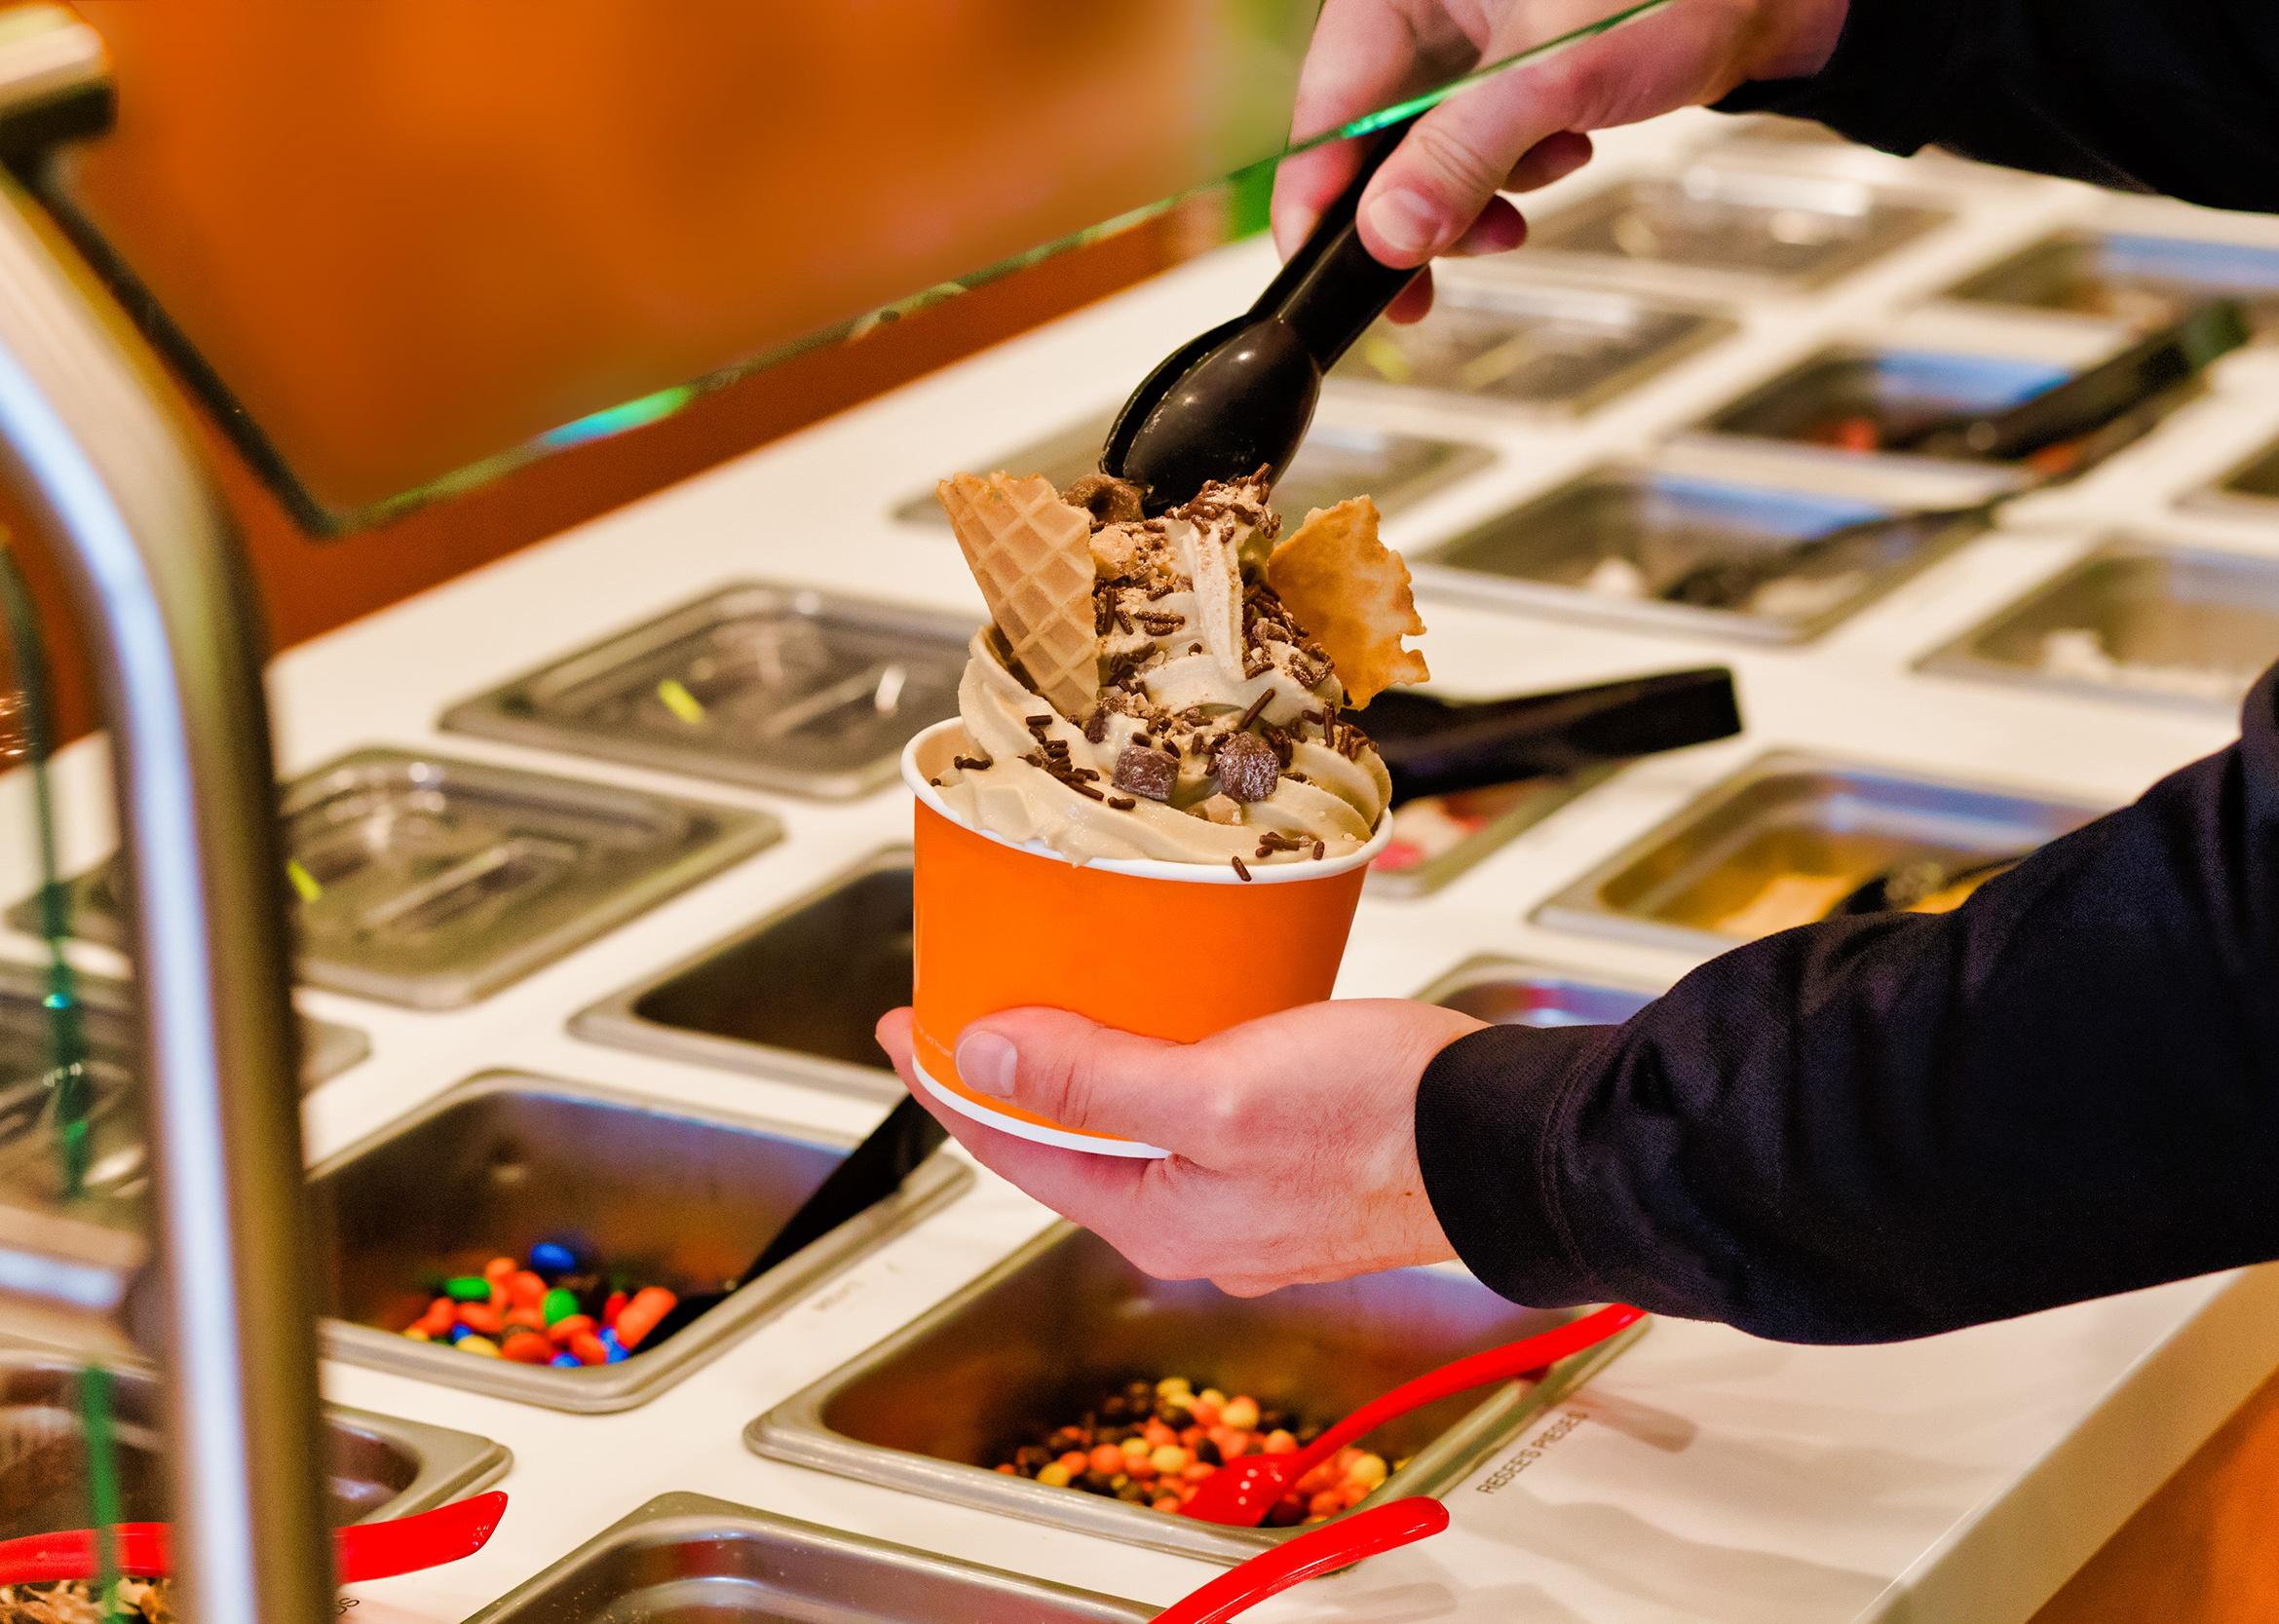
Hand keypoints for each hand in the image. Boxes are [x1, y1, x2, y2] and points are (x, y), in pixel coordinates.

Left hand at [875, 999, 1486, 1295]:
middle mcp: (1195, 1223)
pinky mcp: (1292, 1164)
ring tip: (1058, 996)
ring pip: (1131, 1125)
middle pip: (1067, 1141)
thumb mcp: (1216, 1093)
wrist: (1511, 1142)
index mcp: (1160, 1219)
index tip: (903, 1025)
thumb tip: (984, 1058)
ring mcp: (1246, 1200)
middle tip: (973, 1002)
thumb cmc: (1385, 1123)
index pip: (1014, 1150)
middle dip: (1012, 1074)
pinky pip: (1193, 1112)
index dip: (948, 1081)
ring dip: (1087, 1063)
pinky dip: (1163, 1059)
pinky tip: (1178, 1011)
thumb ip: (1094, 1080)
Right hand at [1273, 0, 1849, 318]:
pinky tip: (1565, 146)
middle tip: (1433, 275)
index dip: (1320, 199)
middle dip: (1417, 210)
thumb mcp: (1553, 75)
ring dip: (1479, 194)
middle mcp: (1420, 9)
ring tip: (1547, 170)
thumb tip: (1389, 236)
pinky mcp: (1500, 71)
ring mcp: (1460, 41)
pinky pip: (1474, 148)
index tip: (1322, 268)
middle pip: (1369, 143)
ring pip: (1425, 157)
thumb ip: (1462, 156)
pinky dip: (1514, 170)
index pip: (1325, 108)